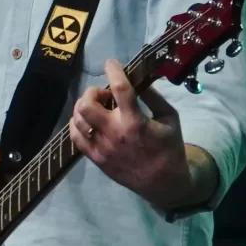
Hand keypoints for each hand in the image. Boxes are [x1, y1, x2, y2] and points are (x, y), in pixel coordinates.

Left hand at [70, 57, 201, 210]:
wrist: (162, 182)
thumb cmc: (169, 148)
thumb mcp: (170, 119)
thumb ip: (154, 98)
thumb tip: (139, 80)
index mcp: (135, 121)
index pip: (120, 89)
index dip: (113, 70)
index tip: (111, 62)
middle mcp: (114, 133)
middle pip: (87, 104)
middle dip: (93, 92)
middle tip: (105, 95)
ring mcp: (102, 147)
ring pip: (78, 119)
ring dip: (84, 107)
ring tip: (97, 107)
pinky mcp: (95, 158)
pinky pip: (75, 137)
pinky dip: (76, 124)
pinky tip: (86, 120)